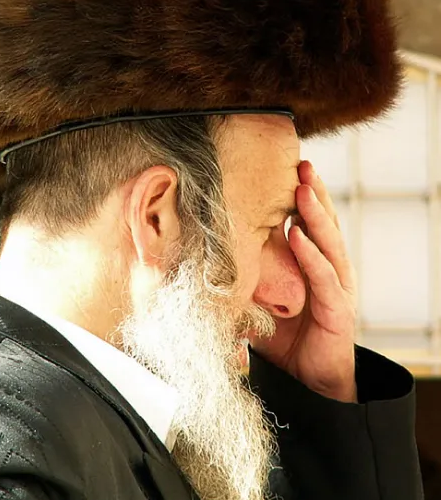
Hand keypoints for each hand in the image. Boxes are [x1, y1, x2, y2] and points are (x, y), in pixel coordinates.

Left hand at [250, 161, 357, 401]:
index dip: (303, 198)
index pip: (309, 224)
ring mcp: (336, 289)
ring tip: (303, 189)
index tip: (289, 170)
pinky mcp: (338, 311)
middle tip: (302, 164)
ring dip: (315, 215)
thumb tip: (210, 258)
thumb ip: (249, 277)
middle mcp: (328, 271)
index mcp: (312, 266)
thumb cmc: (284, 339)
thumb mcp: (262, 300)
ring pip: (328, 244)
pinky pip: (324, 278)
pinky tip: (299, 235)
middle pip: (323, 225)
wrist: (306, 384)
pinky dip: (311, 255)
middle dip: (313, 194)